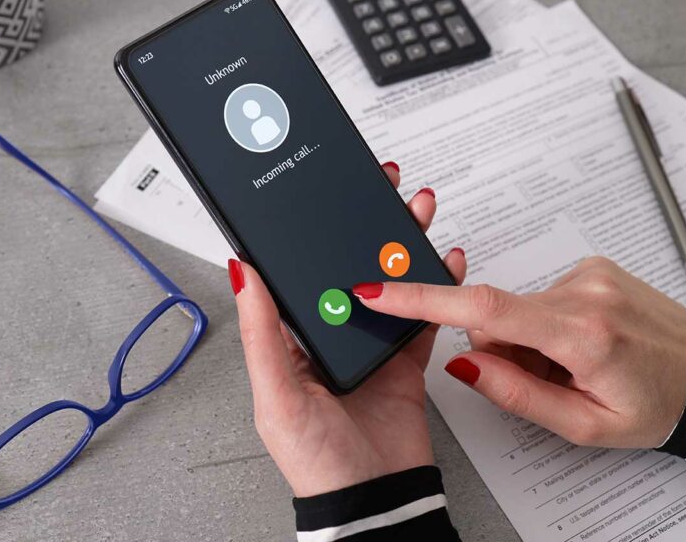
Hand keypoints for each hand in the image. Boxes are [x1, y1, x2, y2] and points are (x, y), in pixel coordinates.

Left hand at [230, 163, 466, 496]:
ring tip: (415, 210)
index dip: (310, 230)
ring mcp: (369, 344)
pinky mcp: (405, 359)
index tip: (322, 193)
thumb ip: (263, 334)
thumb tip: (241, 274)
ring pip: (388, 281)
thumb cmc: (315, 460)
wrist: (375, 499)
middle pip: (348, 266)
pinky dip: (436, 286)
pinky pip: (423, 314)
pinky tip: (445, 261)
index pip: (298, 273)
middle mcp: (330, 336)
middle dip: (366, 224)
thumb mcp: (277, 395)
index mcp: (291, 339)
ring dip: (401, 244)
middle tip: (380, 185)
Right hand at [353, 256, 685, 448]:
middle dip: (502, 348)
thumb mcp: (584, 424)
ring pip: (518, 305)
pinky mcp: (591, 266)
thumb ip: (516, 393)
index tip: (380, 290)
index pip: (483, 308)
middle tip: (546, 378)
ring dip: (529, 337)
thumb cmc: (657, 405)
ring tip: (572, 363)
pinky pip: (540, 294)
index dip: (422, 299)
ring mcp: (588, 273)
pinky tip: (580, 342)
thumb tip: (463, 361)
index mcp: (581, 334)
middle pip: (496, 313)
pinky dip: (546, 322)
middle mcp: (582, 292)